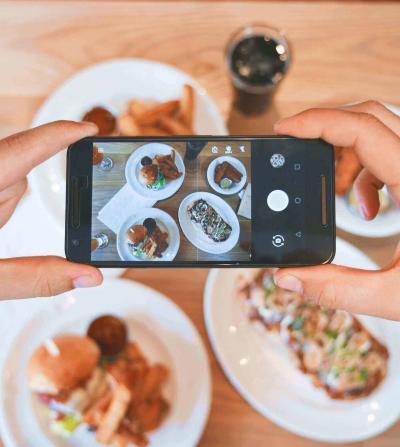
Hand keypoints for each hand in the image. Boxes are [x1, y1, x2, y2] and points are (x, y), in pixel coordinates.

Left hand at [0, 121, 102, 299]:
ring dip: (5, 209)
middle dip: (16, 199)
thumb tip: (87, 274)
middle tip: (1, 232)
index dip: (58, 136)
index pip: (19, 152)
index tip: (88, 128)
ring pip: (7, 183)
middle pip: (14, 171)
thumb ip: (33, 278)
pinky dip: (0, 209)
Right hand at [273, 101, 399, 319]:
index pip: (363, 130)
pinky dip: (367, 173)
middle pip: (370, 117)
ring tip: (339, 193)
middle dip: (326, 130)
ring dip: (348, 155)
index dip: (318, 122)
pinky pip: (391, 154)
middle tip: (296, 150)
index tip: (285, 129)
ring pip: (380, 132)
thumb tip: (290, 277)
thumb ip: (338, 290)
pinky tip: (368, 208)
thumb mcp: (397, 295)